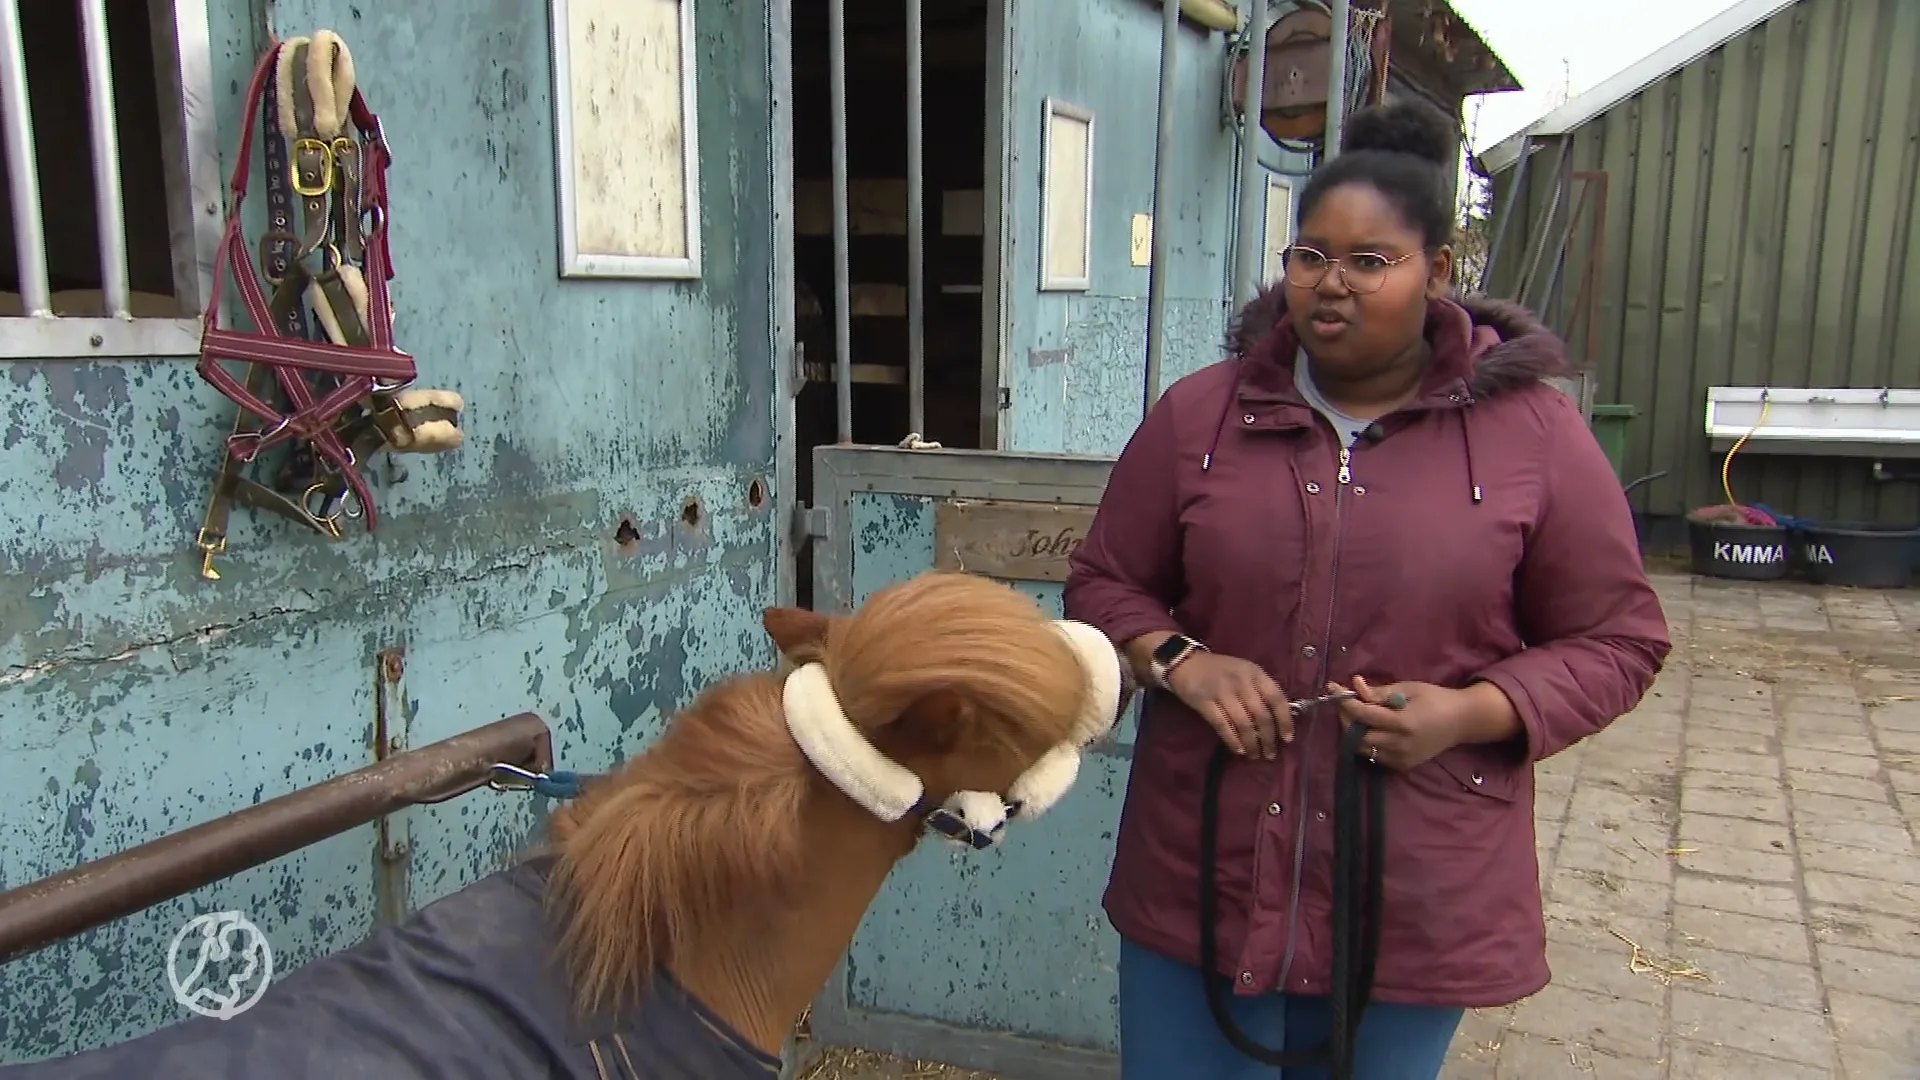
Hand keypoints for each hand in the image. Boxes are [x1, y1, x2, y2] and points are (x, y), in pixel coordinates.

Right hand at [1165, 653, 1290, 758]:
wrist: (1185, 663)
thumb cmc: (1220, 670)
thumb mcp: (1244, 672)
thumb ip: (1259, 690)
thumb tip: (1276, 721)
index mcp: (1255, 673)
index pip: (1276, 698)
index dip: (1284, 720)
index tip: (1287, 739)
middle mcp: (1241, 681)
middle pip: (1261, 715)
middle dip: (1268, 738)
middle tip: (1269, 754)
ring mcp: (1222, 691)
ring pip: (1243, 723)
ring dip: (1251, 743)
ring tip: (1254, 755)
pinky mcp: (1204, 702)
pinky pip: (1223, 726)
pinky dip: (1232, 741)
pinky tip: (1238, 750)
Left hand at [1329, 676, 1472, 771]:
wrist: (1461, 721)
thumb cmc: (1435, 699)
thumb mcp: (1408, 688)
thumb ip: (1380, 692)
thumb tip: (1355, 686)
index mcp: (1403, 723)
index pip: (1363, 715)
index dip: (1345, 702)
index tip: (1334, 688)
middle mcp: (1401, 744)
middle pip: (1358, 736)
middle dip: (1346, 718)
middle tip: (1344, 702)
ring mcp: (1402, 758)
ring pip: (1363, 749)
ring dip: (1354, 732)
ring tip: (1356, 715)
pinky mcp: (1403, 766)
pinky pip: (1375, 756)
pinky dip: (1368, 743)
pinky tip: (1372, 729)